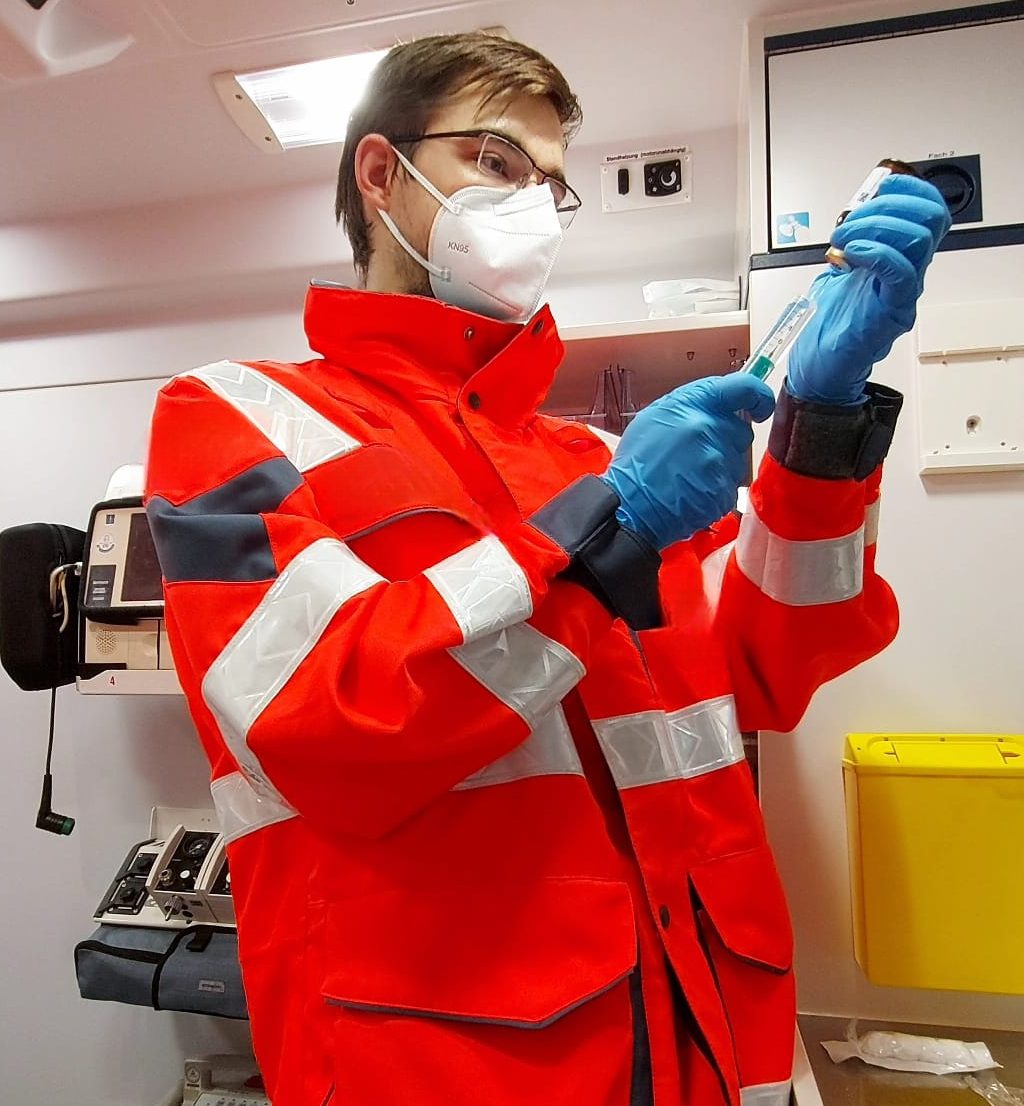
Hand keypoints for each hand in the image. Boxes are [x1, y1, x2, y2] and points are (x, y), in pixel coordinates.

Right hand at [601, 374, 774, 549]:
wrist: (628, 506)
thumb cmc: (637, 463)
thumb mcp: (656, 416)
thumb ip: (692, 406)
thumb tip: (721, 405)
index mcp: (693, 405)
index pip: (743, 389)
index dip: (758, 396)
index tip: (759, 406)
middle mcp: (710, 429)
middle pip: (740, 431)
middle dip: (725, 440)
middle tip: (696, 453)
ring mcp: (718, 462)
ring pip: (736, 461)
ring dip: (719, 467)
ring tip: (688, 476)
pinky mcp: (722, 491)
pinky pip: (729, 486)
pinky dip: (714, 489)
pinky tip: (691, 491)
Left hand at [787, 175, 951, 404]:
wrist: (820, 367)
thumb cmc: (829, 325)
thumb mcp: (839, 270)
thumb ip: (852, 243)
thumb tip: (850, 217)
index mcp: (899, 257)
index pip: (927, 210)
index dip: (909, 189)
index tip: (879, 186)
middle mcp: (908, 272)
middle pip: (929, 218)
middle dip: (889, 204)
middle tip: (851, 220)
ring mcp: (903, 292)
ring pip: (917, 238)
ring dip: (875, 226)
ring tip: (845, 239)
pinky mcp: (892, 311)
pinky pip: (900, 272)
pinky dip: (876, 252)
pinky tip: (853, 253)